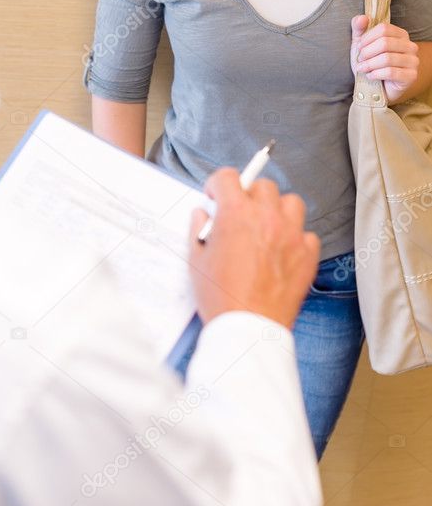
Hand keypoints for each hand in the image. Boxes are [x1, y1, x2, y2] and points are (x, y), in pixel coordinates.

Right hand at [189, 169, 319, 329]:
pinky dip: (296, 238)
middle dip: (249, 195)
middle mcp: (266, 216)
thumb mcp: (197, 260)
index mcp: (235, 213)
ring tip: (267, 226)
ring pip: (291, 202)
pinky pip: (307, 234)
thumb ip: (199, 230)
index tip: (216, 195)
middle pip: (262, 186)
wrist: (248, 328)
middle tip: (240, 214)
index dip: (217, 184)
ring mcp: (290, 234)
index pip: (228, 176)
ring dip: (278, 209)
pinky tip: (283, 251)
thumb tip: (203, 215)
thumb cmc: (220, 296)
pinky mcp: (307, 254)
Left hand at [351, 15, 418, 102]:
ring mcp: (413, 61)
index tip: (359, 48)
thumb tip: (362, 18)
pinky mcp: (411, 76)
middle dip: (367, 53)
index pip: (383, 29)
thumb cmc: (370, 64)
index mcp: (400, 35)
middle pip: (385, 43)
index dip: (367, 38)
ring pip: (387, 58)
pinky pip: (391, 72)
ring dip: (370, 65)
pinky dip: (376, 74)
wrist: (375, 87)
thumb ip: (359, 29)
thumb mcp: (360, 45)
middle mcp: (410, 46)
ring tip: (363, 69)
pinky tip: (370, 76)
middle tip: (360, 60)